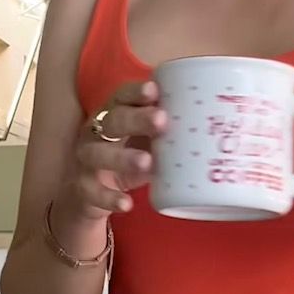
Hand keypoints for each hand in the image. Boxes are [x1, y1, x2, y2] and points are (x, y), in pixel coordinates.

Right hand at [61, 80, 167, 221]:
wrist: (91, 193)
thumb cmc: (127, 155)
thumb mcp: (145, 140)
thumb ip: (164, 130)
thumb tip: (209, 119)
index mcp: (111, 114)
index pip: (121, 97)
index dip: (135, 93)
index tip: (154, 89)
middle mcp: (95, 133)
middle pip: (112, 121)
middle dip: (136, 120)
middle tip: (162, 120)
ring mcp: (86, 160)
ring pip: (98, 155)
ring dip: (122, 158)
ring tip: (147, 162)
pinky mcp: (83, 188)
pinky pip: (93, 192)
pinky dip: (109, 198)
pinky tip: (126, 204)